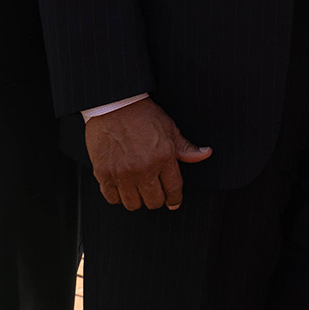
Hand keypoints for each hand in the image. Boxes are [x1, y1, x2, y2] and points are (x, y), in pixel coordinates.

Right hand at [84, 97, 210, 210]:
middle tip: (155, 191)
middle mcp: (143, 168)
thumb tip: (205, 154)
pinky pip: (112, 198)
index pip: (173, 189)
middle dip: (157, 198)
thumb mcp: (169, 128)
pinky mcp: (103, 173)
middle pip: (154, 201)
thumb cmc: (142, 115)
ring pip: (133, 204)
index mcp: (163, 157)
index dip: (175, 199)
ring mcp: (122, 173)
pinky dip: (117, 196)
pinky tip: (122, 186)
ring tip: (138, 188)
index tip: (173, 202)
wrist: (113, 105)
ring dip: (137, 199)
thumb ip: (186, 147)